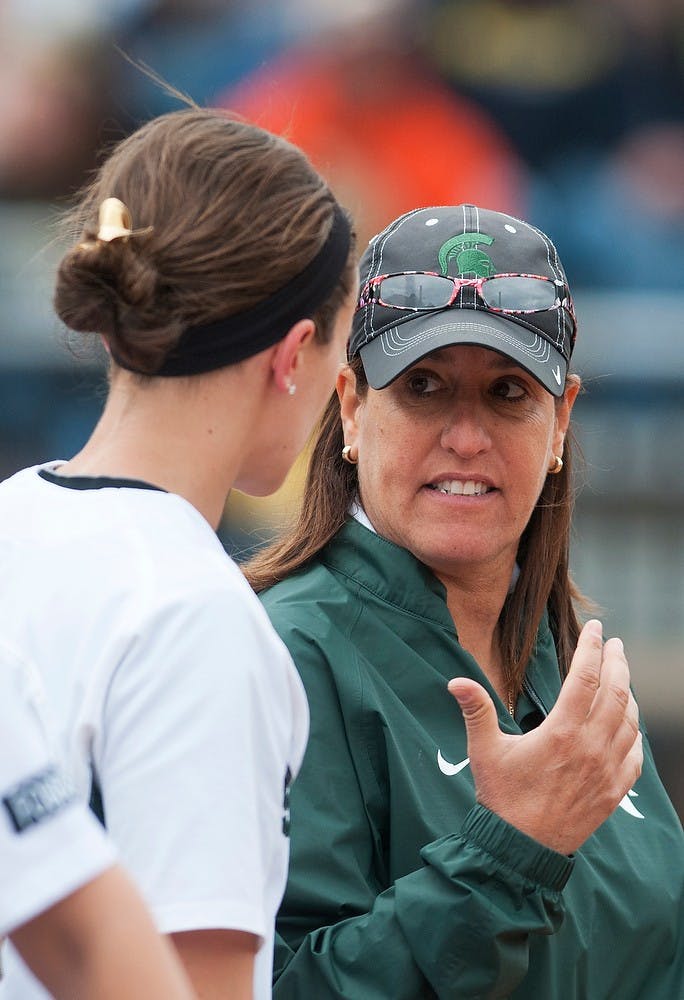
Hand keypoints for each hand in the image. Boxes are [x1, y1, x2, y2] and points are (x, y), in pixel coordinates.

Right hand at [448, 619, 642, 854]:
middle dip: (617, 662)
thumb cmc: (502, 797)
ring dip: (628, 694)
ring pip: (629, 721)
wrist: (521, 850)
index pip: (585, 677)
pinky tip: (629, 725)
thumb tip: (455, 681)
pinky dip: (634, 733)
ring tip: (621, 677)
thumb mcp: (484, 750)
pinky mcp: (614, 793)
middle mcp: (591, 748)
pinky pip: (635, 756)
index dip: (592, 648)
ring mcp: (607, 771)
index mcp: (562, 732)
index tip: (596, 629)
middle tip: (614, 644)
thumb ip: (476, 710)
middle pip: (616, 692)